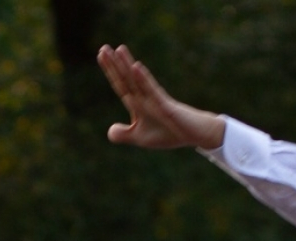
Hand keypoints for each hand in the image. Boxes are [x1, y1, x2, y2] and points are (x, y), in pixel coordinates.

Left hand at [98, 45, 225, 150]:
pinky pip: (152, 90)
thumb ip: (124, 135)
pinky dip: (143, 79)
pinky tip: (135, 67)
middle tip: (103, 48)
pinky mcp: (165, 105)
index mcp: (138, 104)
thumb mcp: (140, 137)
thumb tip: (110, 130)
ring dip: (128, 65)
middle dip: (115, 64)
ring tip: (118, 49)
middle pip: (126, 78)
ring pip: (138, 80)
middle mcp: (145, 97)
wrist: (193, 134)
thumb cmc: (169, 133)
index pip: (121, 84)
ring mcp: (155, 99)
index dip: (111, 71)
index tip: (101, 55)